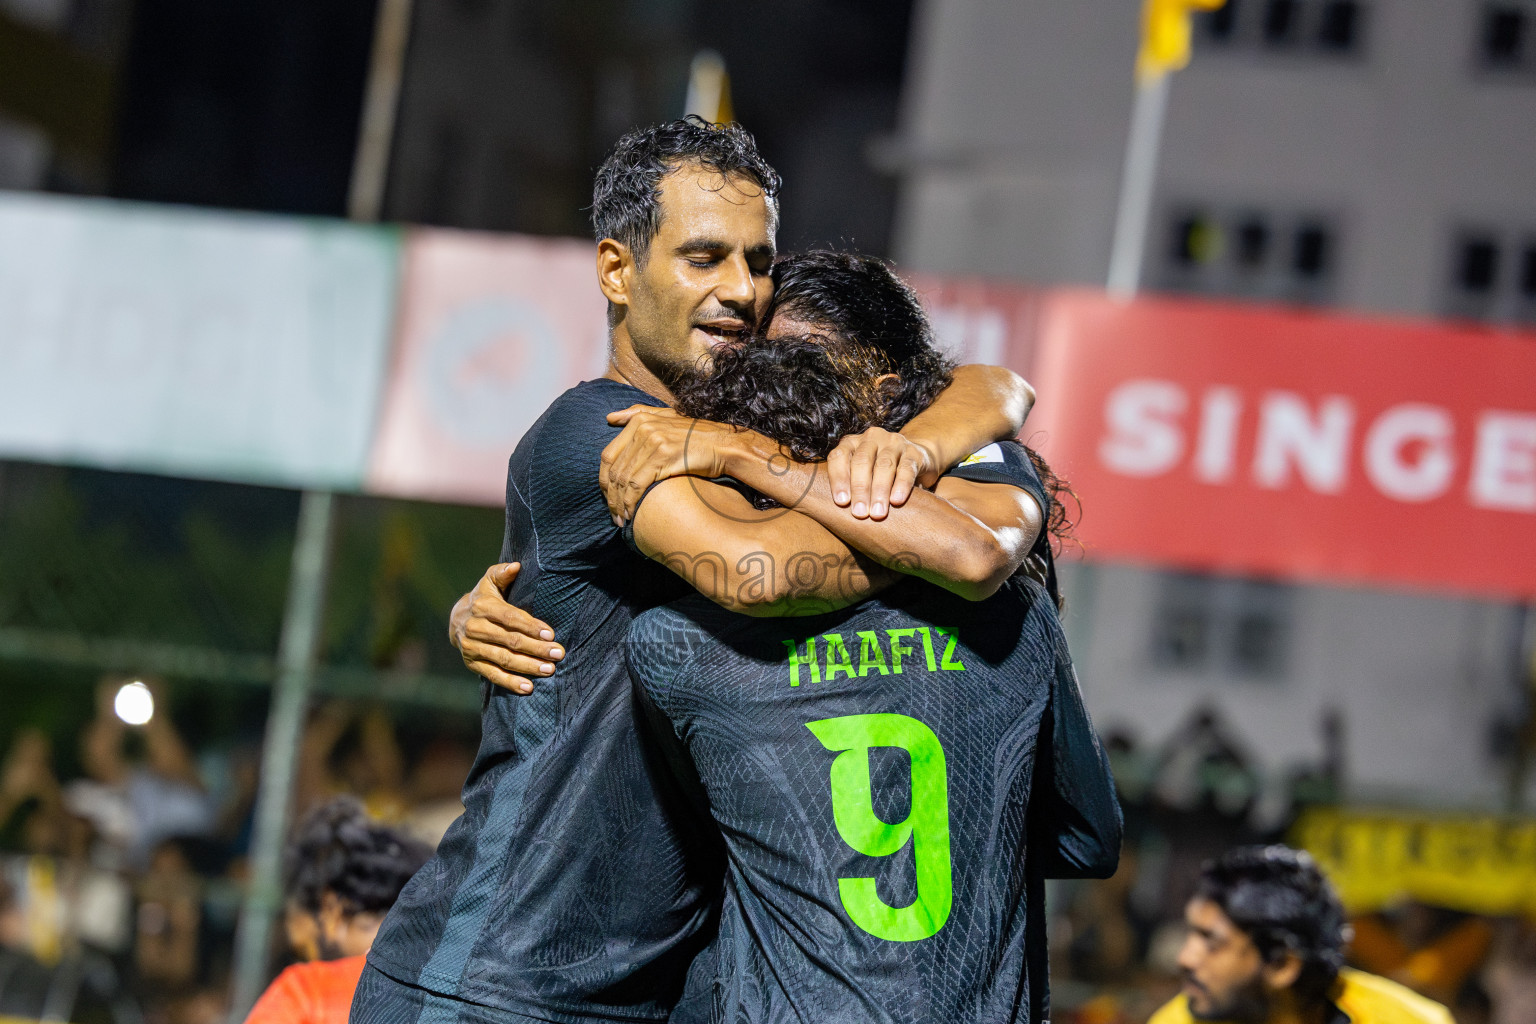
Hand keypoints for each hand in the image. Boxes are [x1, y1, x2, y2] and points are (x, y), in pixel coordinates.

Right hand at [449, 563, 564, 694]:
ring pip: (504, 659)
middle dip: (536, 648)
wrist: (456, 619)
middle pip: (510, 641)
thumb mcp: (490, 581)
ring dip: (528, 666)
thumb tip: (516, 566)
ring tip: (549, 670)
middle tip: (558, 654)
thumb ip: (502, 573)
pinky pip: (493, 675)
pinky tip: (529, 688)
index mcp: (482, 606)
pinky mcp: (472, 663)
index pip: (510, 618)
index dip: (530, 626)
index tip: (550, 634)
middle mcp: (474, 628)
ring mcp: (472, 648)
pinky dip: (511, 683)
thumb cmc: (484, 597)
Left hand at [601, 406, 736, 524]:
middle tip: (613, 514)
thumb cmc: (697, 437)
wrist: (725, 445)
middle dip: (610, 496)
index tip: (608, 497)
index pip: (608, 455)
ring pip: (624, 479)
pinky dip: (631, 502)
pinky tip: (632, 514)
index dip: (604, 480)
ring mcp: (653, 441)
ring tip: (621, 519)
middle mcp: (643, 428)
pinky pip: (637, 484)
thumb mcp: (667, 418)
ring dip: (619, 503)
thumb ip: (638, 414)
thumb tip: (609, 418)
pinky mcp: (663, 457)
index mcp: (640, 421)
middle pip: (614, 469)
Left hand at [826, 427, 939, 519]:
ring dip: (879, 491)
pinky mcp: (914, 453)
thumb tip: (836, 509)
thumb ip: (848, 484)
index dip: (838, 478)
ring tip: (877, 513)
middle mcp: (872, 438)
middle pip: (862, 461)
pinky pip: (907, 469)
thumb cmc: (877, 473)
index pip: (839, 456)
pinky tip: (896, 500)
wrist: (914, 459)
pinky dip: (901, 485)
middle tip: (859, 513)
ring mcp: (894, 443)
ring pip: (884, 466)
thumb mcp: (861, 472)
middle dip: (859, 489)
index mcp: (852, 443)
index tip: (841, 502)